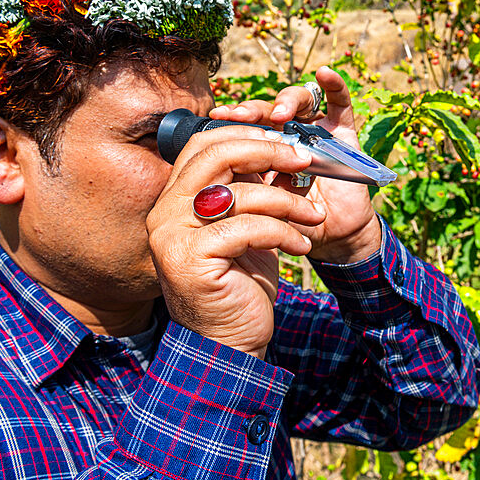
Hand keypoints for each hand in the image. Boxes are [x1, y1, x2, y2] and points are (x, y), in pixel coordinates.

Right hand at [146, 126, 326, 358]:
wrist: (228, 344)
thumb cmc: (241, 285)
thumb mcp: (248, 228)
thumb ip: (252, 190)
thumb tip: (284, 151)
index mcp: (175, 199)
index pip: (204, 143)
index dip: (247, 134)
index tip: (288, 144)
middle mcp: (166, 212)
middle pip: (217, 155)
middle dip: (268, 152)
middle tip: (305, 161)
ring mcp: (173, 236)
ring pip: (239, 193)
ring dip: (287, 201)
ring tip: (314, 216)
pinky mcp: (191, 259)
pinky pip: (247, 228)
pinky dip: (283, 233)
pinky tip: (301, 248)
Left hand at [208, 66, 380, 263]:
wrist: (331, 235)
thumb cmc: (291, 220)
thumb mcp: (261, 203)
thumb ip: (243, 186)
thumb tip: (210, 174)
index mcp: (264, 146)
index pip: (247, 122)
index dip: (232, 117)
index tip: (216, 116)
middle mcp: (289, 133)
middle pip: (269, 109)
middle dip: (253, 109)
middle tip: (242, 114)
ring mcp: (316, 129)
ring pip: (300, 100)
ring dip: (287, 100)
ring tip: (281, 114)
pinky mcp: (344, 132)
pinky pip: (341, 103)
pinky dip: (334, 86)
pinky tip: (324, 74)